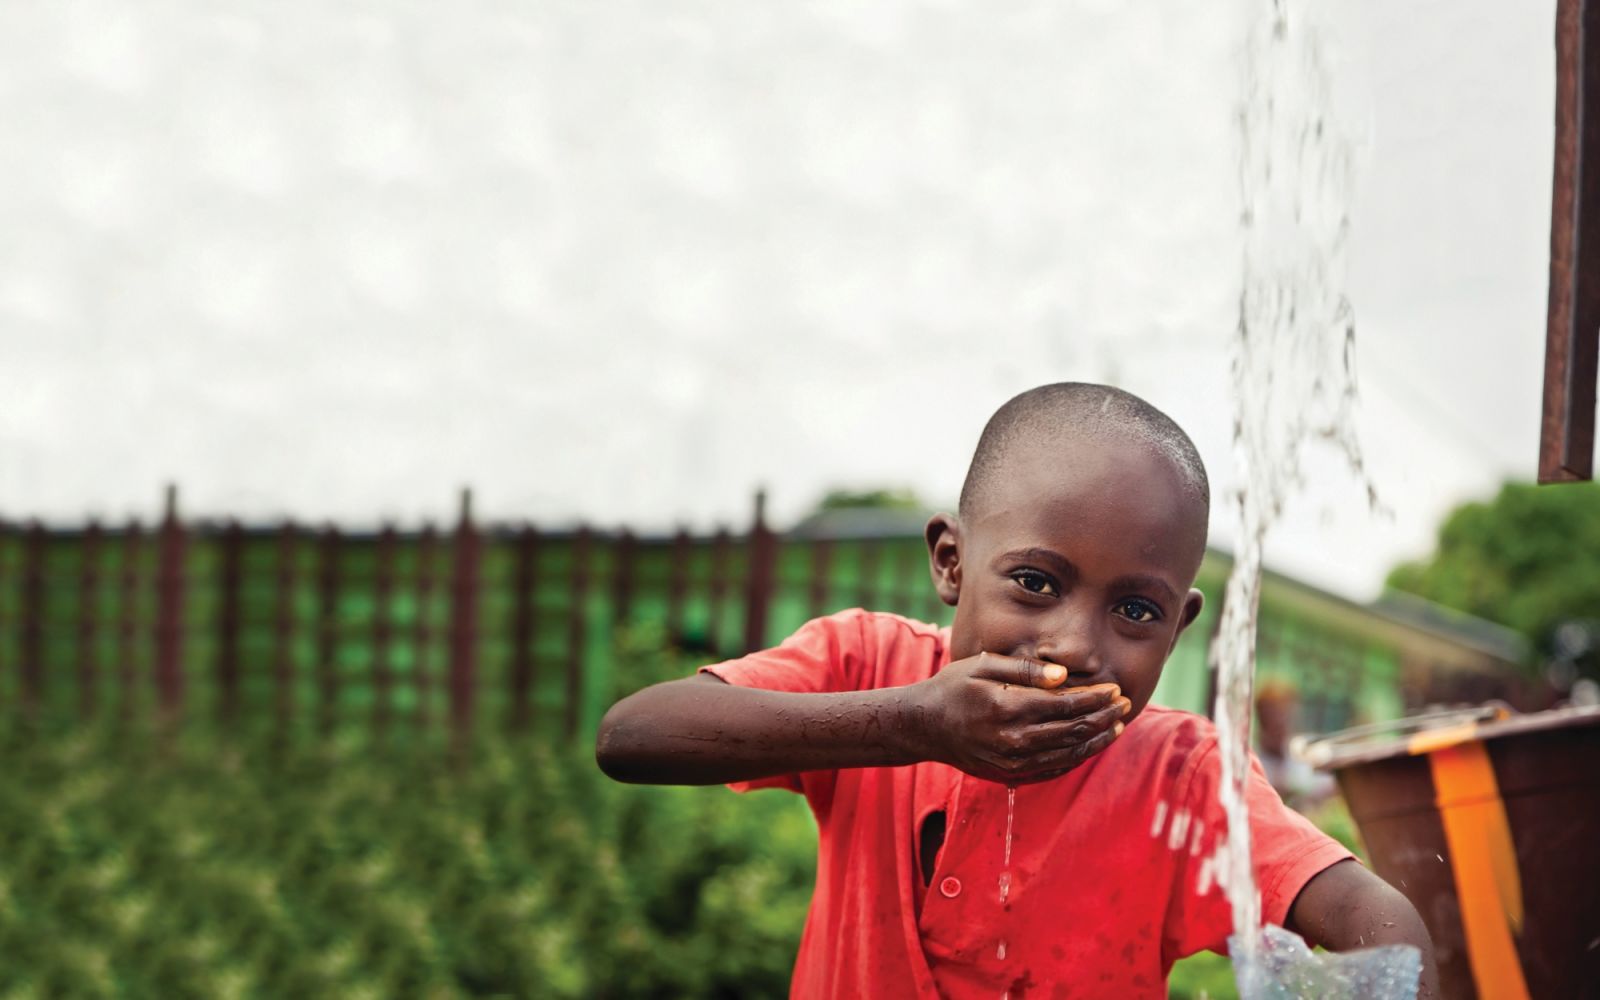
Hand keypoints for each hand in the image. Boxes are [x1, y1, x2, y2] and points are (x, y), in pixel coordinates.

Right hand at [905, 652, 1130, 783]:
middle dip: (1103, 716)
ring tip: (1116, 726)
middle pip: (1073, 730)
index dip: (1096, 698)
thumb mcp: (983, 665)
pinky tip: (1089, 745)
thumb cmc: (953, 687)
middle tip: (1124, 704)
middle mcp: (1015, 739)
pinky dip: (1076, 757)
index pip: (1067, 705)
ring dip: (1096, 740)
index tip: (1115, 689)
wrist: (925, 726)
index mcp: (1010, 708)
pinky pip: (1053, 768)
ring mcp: (1014, 761)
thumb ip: (1025, 670)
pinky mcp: (1011, 774)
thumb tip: (1064, 676)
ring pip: (1068, 752)